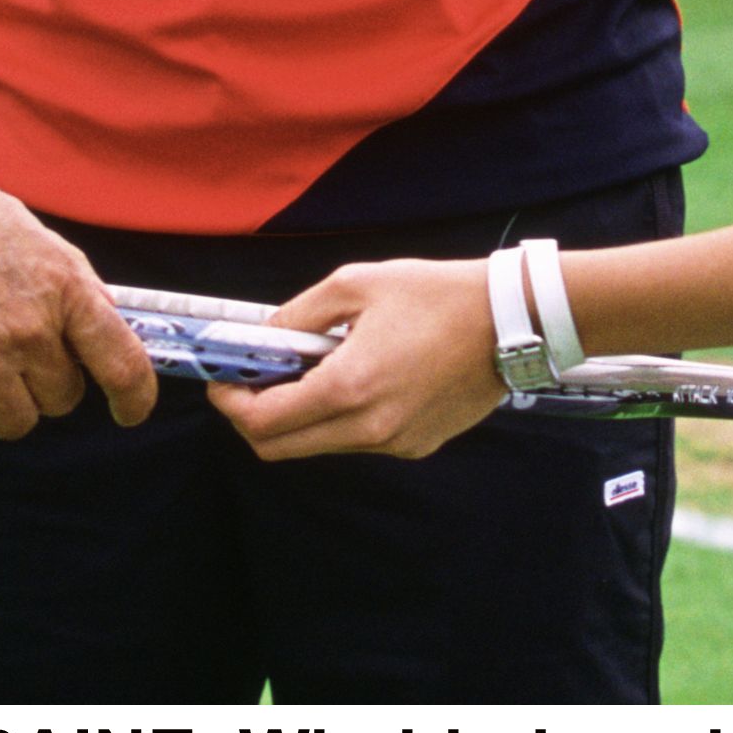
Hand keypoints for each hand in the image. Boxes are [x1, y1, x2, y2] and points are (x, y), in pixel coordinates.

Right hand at [0, 163, 160, 442]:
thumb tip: (97, 321)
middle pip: (61, 398)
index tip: (129, 411)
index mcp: (62, 286)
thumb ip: (65, 281)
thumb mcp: (25, 232)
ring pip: (13, 422)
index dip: (133, 396)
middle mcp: (29, 332)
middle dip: (40, 383)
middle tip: (6, 352)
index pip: (122, 362)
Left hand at [213, 257, 504, 459]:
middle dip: (253, 419)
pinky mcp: (416, 446)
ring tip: (311, 371)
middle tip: (253, 383)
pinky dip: (341, 419)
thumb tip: (265, 337)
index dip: (230, 404)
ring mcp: (394, 443)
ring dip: (300, 417)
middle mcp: (369, 428)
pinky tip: (359, 380)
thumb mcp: (356, 284)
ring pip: (319, 446)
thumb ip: (298, 314)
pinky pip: (358, 442)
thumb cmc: (436, 295)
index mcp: (349, 387)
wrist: (510, 321)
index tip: (222, 382)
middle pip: (280, 449)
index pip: (263, 421)